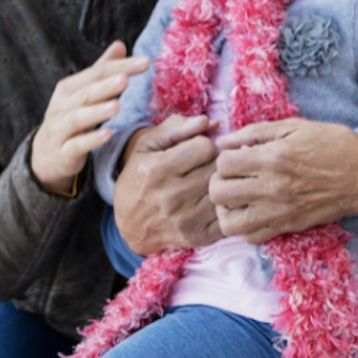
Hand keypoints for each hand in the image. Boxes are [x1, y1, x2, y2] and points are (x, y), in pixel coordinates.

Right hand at [31, 41, 147, 192]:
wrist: (45, 155)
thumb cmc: (70, 117)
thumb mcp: (83, 92)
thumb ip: (101, 70)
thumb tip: (120, 45)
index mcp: (69, 88)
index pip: (97, 73)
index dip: (120, 66)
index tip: (146, 61)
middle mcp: (62, 106)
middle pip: (86, 93)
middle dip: (106, 86)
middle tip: (125, 79)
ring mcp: (60, 130)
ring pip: (77, 118)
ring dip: (97, 112)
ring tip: (117, 106)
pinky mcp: (63, 152)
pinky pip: (76, 145)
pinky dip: (91, 140)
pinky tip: (108, 133)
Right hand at [113, 115, 221, 253]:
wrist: (130, 224)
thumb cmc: (140, 177)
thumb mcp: (147, 146)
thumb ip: (176, 127)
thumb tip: (209, 121)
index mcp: (156, 169)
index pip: (205, 146)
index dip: (203, 145)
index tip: (195, 151)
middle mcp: (171, 196)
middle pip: (217, 168)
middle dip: (214, 162)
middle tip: (205, 166)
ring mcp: (185, 219)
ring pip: (224, 190)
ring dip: (221, 183)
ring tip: (209, 181)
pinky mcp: (197, 236)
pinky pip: (227, 213)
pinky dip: (226, 204)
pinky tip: (214, 200)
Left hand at [211, 119, 357, 244]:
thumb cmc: (334, 145)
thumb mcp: (297, 126)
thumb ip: (258, 132)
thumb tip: (225, 140)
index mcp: (273, 157)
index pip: (223, 162)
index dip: (223, 157)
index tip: (235, 155)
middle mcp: (272, 187)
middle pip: (218, 192)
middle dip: (219, 181)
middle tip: (231, 176)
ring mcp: (279, 211)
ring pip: (228, 222)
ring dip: (226, 209)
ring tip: (236, 197)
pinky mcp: (287, 226)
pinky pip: (250, 237)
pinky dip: (244, 227)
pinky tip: (252, 211)